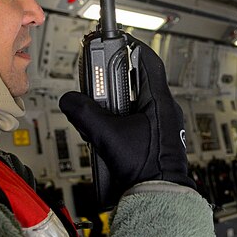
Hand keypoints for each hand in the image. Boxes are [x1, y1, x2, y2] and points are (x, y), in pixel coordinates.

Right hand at [59, 39, 193, 199]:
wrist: (160, 196)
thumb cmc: (145, 168)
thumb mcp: (107, 137)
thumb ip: (84, 114)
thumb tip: (70, 100)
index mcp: (159, 101)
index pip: (148, 60)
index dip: (130, 47)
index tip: (115, 40)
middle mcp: (165, 109)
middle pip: (139, 80)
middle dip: (115, 78)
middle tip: (99, 75)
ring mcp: (164, 124)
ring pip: (137, 100)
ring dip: (117, 101)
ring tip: (100, 106)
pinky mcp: (160, 137)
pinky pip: (140, 117)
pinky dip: (122, 116)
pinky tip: (110, 128)